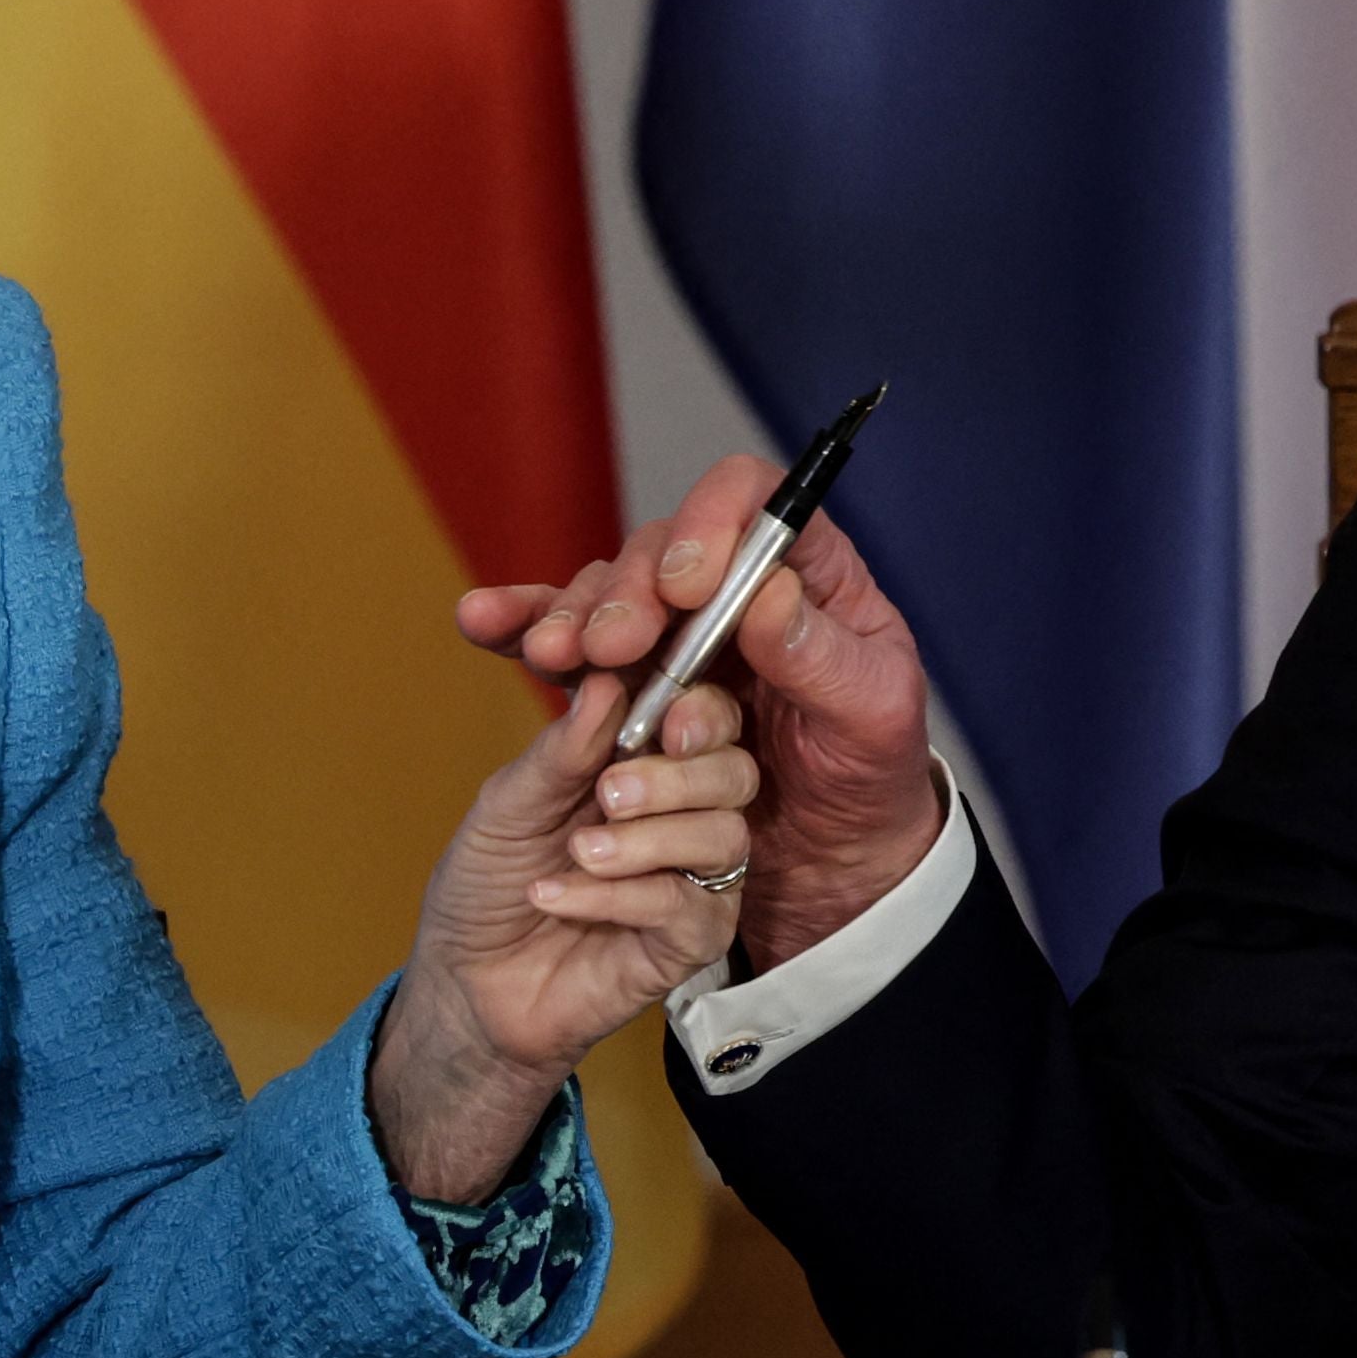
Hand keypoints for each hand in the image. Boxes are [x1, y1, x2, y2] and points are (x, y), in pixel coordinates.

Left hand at [373, 670, 760, 1200]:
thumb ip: (562, 750)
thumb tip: (605, 682)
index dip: (695, 704)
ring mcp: (693, 878)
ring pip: (724, 836)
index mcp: (642, 763)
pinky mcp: (690, 941)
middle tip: (609, 793)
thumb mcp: (508, 805)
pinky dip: (618, 896)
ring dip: (648, 839)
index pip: (701, 714)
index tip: (661, 713)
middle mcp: (681, 814)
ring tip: (581, 852)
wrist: (466, 986)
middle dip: (676, 774)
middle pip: (734, 769)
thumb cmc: (487, 888)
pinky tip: (558, 896)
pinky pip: (685, 905)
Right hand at [458, 452, 942, 971]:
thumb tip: (768, 592)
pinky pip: (571, 643)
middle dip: (629, 590)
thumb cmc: (870, 774)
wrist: (834, 857)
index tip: (686, 586)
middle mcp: (732, 588)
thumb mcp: (873, 716)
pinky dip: (523, 626)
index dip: (712, 521)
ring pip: (608, 593)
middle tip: (613, 645)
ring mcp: (676, 634)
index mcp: (806, 572)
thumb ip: (824, 656)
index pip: (754, 501)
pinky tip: (483, 622)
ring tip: (554, 656)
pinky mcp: (629, 683)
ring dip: (574, 617)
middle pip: (662, 548)